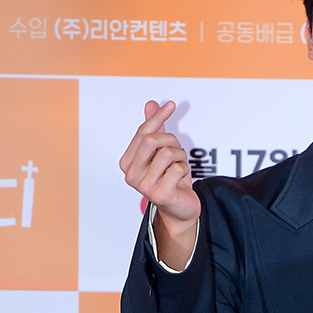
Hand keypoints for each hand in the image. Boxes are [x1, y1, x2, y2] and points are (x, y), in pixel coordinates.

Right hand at [120, 100, 199, 268]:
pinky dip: (185, 171)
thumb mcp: (162, 151)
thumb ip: (155, 128)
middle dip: (171, 140)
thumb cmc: (170, 179)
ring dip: (180, 157)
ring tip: (179, 167)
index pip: (143, 132)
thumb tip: (150, 103)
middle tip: (177, 150)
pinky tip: (181, 180)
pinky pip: (178, 169)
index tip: (171, 105)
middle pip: (152, 140)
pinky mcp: (159, 195)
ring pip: (167, 153)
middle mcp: (131, 174)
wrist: (180, 209)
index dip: (158, 117)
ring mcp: (144, 186)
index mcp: (127, 162)